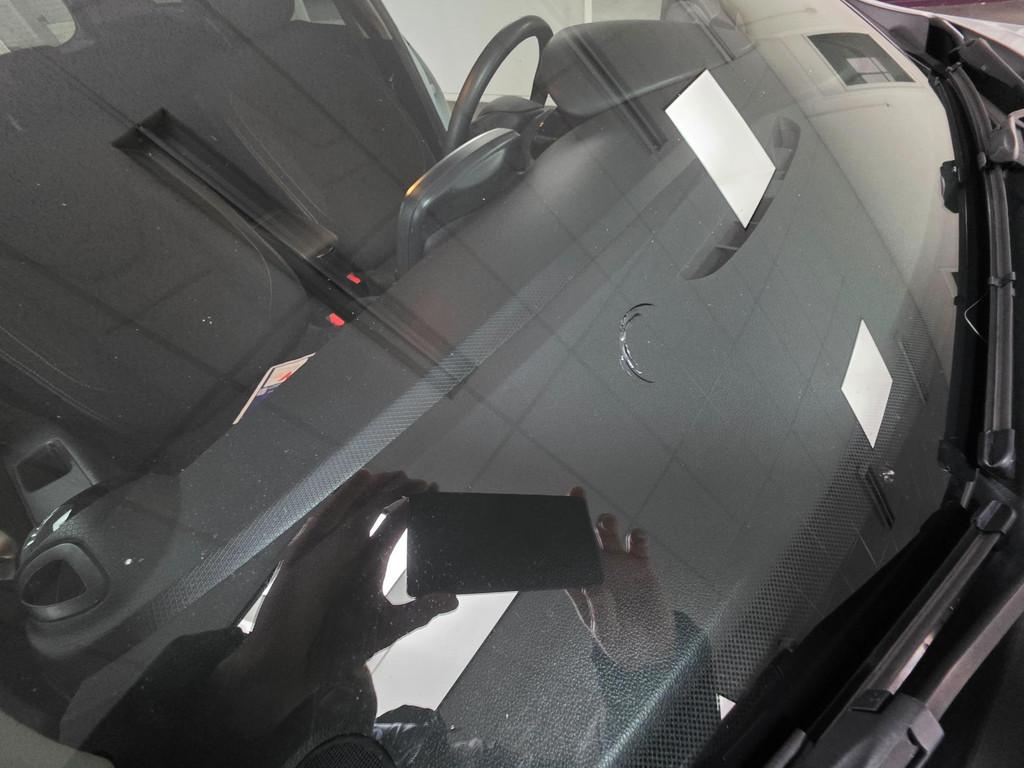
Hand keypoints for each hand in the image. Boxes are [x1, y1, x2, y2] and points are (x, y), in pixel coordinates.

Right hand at [211, 470, 457, 736]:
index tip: (433, 490)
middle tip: (417, 474)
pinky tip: (359, 484)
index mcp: (371, 562)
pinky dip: (343, 501)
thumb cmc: (339, 644)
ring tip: (393, 472)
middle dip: (395, 490)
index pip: (395, 525)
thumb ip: (419, 612)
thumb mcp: (388, 626)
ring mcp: (330, 548)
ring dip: (372, 490)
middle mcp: (353, 550)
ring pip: (353, 509)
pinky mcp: (309, 553)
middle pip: (376, 510)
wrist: (298, 661)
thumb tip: (453, 599)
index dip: (412, 507)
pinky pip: (327, 520)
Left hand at [566, 489, 674, 670]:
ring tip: (606, 522)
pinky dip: (637, 535)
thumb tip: (595, 585)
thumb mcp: (607, 633)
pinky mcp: (641, 565)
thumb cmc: (622, 643)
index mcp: (582, 584)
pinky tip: (636, 539)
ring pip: (607, 533)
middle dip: (578, 516)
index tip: (553, 520)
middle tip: (575, 497)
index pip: (565, 556)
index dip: (558, 538)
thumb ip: (601, 610)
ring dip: (605, 522)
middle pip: (583, 537)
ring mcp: (619, 565)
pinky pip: (638, 543)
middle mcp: (598, 569)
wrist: (653, 650)